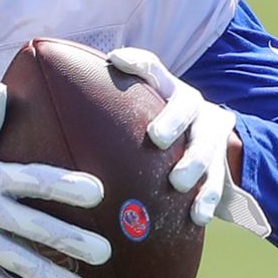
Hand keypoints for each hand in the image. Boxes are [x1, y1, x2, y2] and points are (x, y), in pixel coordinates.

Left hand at [108, 47, 271, 237]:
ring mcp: (210, 136)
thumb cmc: (158, 122)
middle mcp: (192, 108)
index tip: (116, 60)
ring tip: (178, 184)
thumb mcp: (141, 107)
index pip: (152, 68)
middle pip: (186, 105)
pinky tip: (196, 216)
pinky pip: (218, 183)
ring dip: (194, 164)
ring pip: (206, 146)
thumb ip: (109, 99)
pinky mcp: (220, 166)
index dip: (136, 63)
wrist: (211, 142)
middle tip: (157, 138)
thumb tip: (57, 93)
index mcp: (168, 89)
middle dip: (173, 120)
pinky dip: (207, 200)